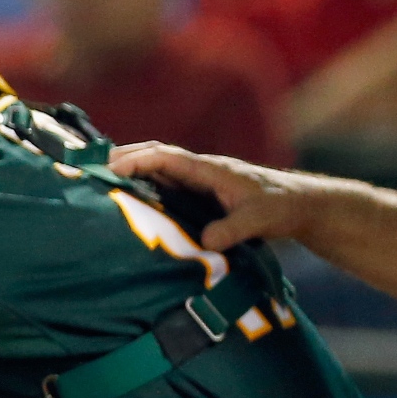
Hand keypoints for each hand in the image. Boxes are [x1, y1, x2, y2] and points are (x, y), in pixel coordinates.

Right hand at [107, 142, 311, 250]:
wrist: (303, 205)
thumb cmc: (283, 207)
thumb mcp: (260, 220)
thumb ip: (232, 229)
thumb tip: (204, 242)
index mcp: (209, 169)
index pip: (165, 157)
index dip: (136, 160)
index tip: (110, 169)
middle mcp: (201, 170)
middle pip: (156, 154)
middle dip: (124, 156)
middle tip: (93, 167)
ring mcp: (201, 180)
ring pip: (159, 167)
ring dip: (133, 168)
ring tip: (103, 179)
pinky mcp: (203, 192)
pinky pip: (167, 182)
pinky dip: (145, 183)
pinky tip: (133, 196)